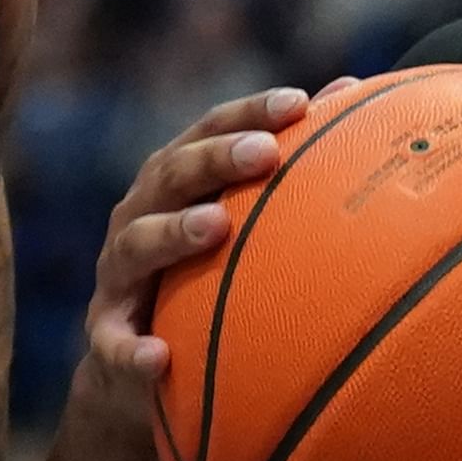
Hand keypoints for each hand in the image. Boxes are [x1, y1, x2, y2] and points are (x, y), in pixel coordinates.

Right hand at [62, 87, 319, 439]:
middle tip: (264, 153)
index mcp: (173, 184)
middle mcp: (138, 218)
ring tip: (215, 226)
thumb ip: (284, 170)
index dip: (247, 113)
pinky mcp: (107, 336)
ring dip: (173, 232)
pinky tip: (159, 359)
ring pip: (137, 245)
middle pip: (171, 176)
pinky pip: (115, 345)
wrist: (134, 365)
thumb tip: (354, 95)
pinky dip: (133, 352)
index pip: (207, 132)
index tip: (298, 103)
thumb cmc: (202, 276)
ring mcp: (118, 276)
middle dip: (215, 159)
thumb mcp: (237, 223)